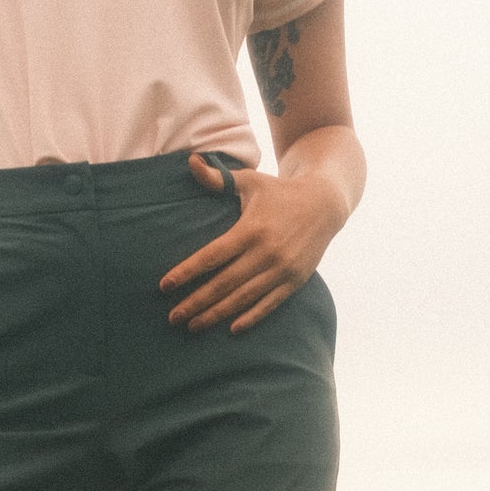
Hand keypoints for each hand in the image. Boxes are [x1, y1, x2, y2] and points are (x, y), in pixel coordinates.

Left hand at [160, 153, 345, 332]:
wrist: (325, 203)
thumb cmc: (279, 191)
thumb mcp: (249, 181)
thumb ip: (217, 178)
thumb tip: (190, 161)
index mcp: (251, 229)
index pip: (212, 256)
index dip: (187, 272)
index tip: (165, 286)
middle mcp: (266, 252)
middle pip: (223, 283)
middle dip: (196, 302)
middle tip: (172, 317)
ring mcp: (282, 269)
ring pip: (243, 298)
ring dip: (216, 314)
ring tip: (193, 326)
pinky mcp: (295, 280)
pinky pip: (269, 304)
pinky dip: (250, 317)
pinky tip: (231, 329)